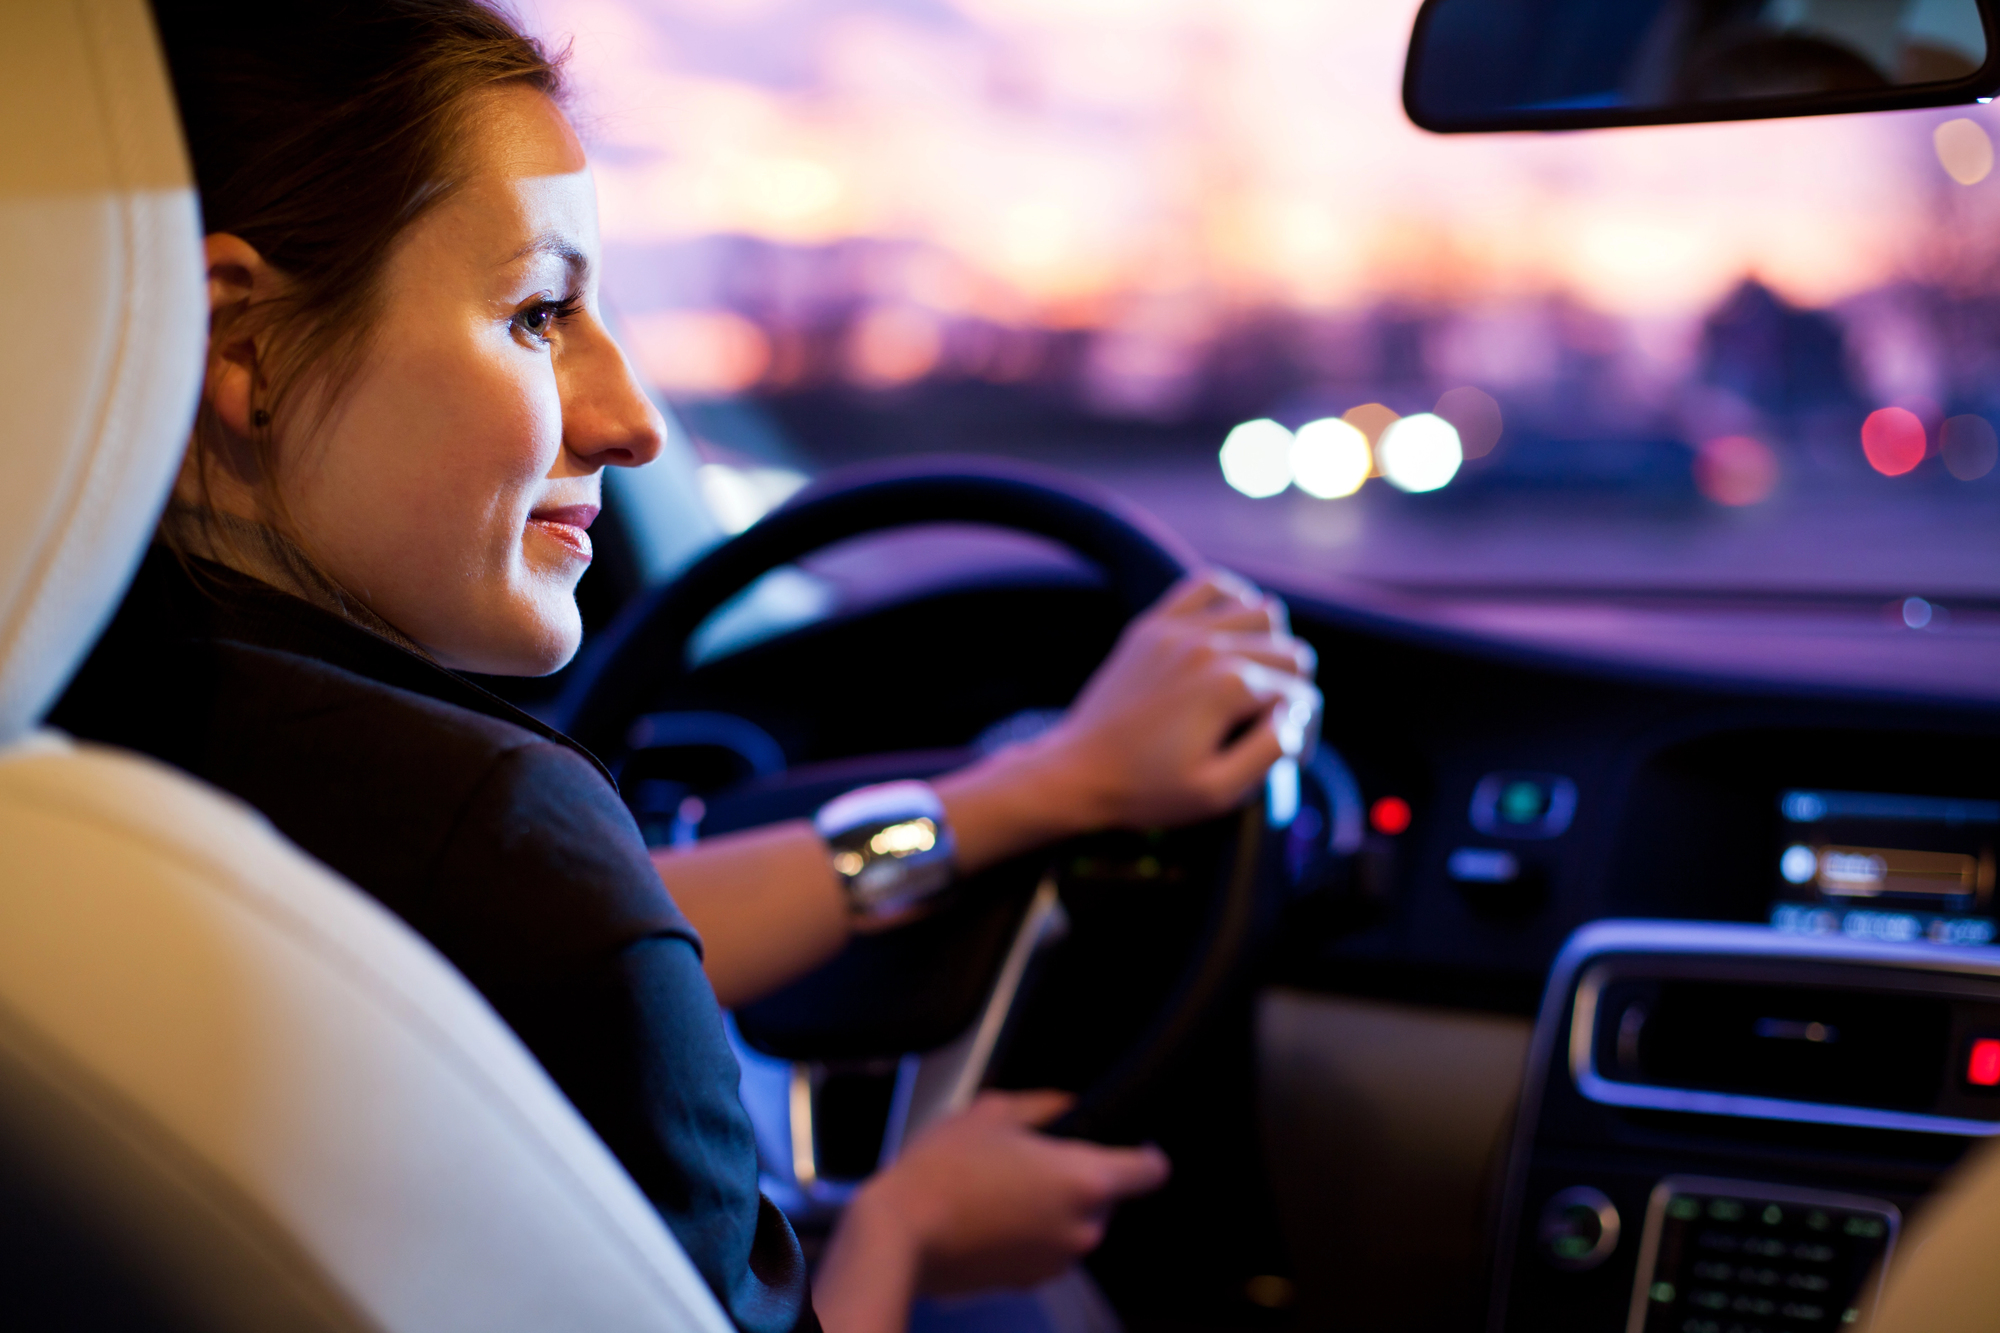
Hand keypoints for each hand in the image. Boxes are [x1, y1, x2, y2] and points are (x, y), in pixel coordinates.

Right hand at [857, 1090, 1170, 1294]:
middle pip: (1107, 1196)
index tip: (1134, 1144)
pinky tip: (989, 1213)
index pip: (1152, 1170)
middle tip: (1033, 1157)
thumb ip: (1042, 1103)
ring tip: (1001, 1185)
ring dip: (1052, 1206)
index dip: (1146, 1152)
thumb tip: (1064, 1104)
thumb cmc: (945, 1171)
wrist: (901, 1234)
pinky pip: (1046, 1248)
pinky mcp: (1030, 1281)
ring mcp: (1058, 1260)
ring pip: (1074, 1222)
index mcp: (1086, 1179)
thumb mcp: (992, 1112)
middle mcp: (1084, 1227)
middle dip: (1078, 1177)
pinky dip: (1029, 1232)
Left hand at [1030, 570, 1319, 831]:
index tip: (1283, 760)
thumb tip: (1294, 714)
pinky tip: (1230, 634)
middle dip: (1291, 691)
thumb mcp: (1218, 792)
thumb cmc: (1148, 789)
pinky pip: (1209, 585)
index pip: (1301, 695)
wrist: (1077, 772)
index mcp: (1229, 685)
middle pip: (1289, 652)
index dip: (1300, 732)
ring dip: (1270, 646)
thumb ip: (1271, 750)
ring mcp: (1178, 629)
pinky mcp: (1153, 625)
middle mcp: (1208, 646)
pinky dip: (1232, 600)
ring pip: (1262, 611)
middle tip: (1269, 729)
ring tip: (1255, 685)